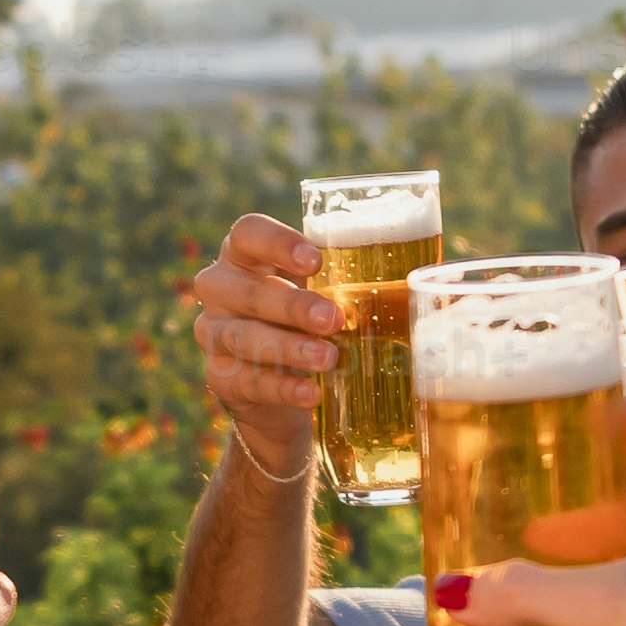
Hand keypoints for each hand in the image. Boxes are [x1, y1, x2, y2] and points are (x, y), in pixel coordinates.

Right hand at [185, 215, 336, 465]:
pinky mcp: (221, 377)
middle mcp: (219, 289)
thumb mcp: (318, 290)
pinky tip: (311, 392)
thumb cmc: (303, 317)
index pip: (248, 233)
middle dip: (292, 307)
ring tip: (327, 358)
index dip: (277, 243)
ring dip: (288, 348)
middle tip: (333, 319)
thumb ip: (345, 280)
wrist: (279, 380)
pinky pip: (249, 381)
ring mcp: (212, 333)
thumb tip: (413, 283)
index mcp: (242, 254)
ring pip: (243, 337)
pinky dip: (283, 388)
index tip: (316, 261)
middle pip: (247, 291)